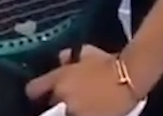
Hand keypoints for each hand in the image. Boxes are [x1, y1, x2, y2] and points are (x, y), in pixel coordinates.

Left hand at [26, 46, 140, 115]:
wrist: (129, 76)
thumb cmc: (108, 62)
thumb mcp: (88, 52)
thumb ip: (71, 56)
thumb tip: (62, 58)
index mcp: (59, 78)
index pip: (33, 89)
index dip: (38, 91)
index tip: (42, 93)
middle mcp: (62, 97)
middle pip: (51, 105)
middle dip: (59, 101)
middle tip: (73, 97)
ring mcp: (74, 111)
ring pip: (65, 113)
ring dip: (71, 109)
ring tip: (86, 103)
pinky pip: (79, 115)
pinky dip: (85, 112)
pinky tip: (93, 108)